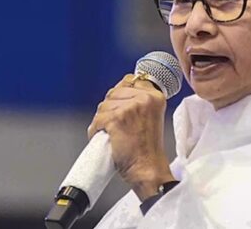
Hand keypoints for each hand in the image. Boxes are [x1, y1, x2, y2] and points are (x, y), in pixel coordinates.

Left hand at [87, 74, 176, 200]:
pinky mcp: (117, 119)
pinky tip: (104, 138)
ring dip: (102, 120)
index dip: (120, 94)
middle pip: (114, 92)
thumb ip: (139, 102)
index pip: (130, 81)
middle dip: (109, 108)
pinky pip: (97, 120)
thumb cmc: (147, 149)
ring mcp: (130, 108)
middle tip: (114, 125)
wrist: (148, 169)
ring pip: (103, 106)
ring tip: (110, 134)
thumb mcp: (150, 117)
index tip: (120, 108)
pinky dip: (95, 130)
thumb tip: (118, 91)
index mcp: (155, 96)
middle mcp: (145, 98)